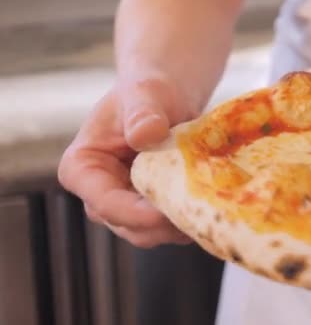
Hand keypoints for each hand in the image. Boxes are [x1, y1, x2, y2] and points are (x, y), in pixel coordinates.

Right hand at [58, 78, 198, 247]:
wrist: (168, 98)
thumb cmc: (149, 91)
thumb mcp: (145, 94)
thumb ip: (142, 113)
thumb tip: (145, 134)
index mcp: (82, 168)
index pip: (106, 203)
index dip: (138, 215)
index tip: (170, 212)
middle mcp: (99, 195)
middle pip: (130, 227)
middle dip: (165, 225)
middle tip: (201, 211)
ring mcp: (125, 207)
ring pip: (152, 233)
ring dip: (181, 225)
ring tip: (212, 206)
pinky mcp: (151, 212)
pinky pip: (170, 227)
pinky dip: (191, 219)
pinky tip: (213, 203)